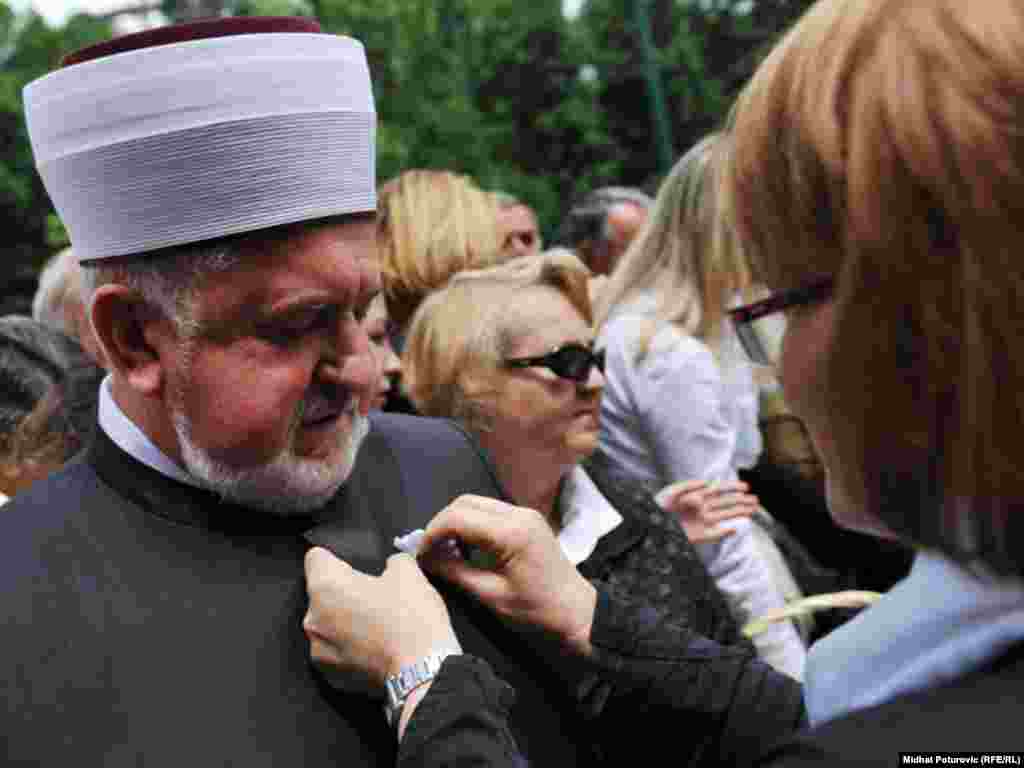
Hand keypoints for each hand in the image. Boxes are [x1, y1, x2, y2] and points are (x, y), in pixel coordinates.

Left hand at [303, 548, 459, 695]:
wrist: (423, 674)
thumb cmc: (412, 621)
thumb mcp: (409, 573)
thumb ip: (393, 561)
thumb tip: (391, 566)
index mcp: (326, 586)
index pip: (315, 558)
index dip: (336, 558)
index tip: (352, 565)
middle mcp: (313, 619)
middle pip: (321, 594)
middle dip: (344, 593)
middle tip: (374, 598)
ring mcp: (319, 651)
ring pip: (328, 625)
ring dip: (345, 623)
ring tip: (378, 626)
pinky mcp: (330, 676)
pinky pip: (336, 652)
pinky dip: (351, 649)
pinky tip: (376, 648)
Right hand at [419, 495, 597, 656]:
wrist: (577, 612)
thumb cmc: (537, 610)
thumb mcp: (490, 596)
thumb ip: (455, 572)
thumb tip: (425, 558)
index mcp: (511, 532)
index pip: (458, 516)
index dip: (433, 532)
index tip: (421, 554)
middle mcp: (518, 514)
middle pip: (465, 503)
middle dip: (442, 524)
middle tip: (431, 552)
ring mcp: (525, 514)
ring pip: (476, 504)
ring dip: (457, 523)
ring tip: (446, 552)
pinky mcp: (527, 520)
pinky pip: (491, 512)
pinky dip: (472, 525)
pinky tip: (467, 548)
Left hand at [656, 480, 758, 543]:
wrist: (650, 524)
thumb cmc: (659, 505)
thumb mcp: (671, 491)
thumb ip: (689, 486)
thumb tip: (708, 483)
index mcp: (697, 496)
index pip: (719, 490)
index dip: (733, 488)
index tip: (746, 487)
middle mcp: (702, 509)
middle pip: (726, 503)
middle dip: (742, 501)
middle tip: (757, 500)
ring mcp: (702, 522)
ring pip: (725, 516)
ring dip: (739, 513)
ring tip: (754, 510)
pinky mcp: (699, 536)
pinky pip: (715, 534)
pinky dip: (724, 533)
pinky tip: (735, 529)